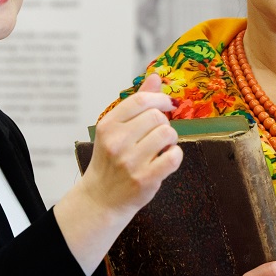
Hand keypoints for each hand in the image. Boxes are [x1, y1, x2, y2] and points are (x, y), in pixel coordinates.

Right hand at [79, 73, 181, 215]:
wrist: (101, 198)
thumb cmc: (111, 161)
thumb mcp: (115, 129)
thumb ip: (136, 103)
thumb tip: (155, 77)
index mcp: (108, 125)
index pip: (140, 100)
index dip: (160, 99)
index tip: (167, 104)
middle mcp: (117, 142)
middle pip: (157, 116)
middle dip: (164, 123)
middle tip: (158, 134)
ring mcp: (130, 161)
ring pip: (167, 134)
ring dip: (170, 139)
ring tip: (161, 147)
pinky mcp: (144, 179)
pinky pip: (174, 156)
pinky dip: (175, 155)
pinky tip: (165, 159)